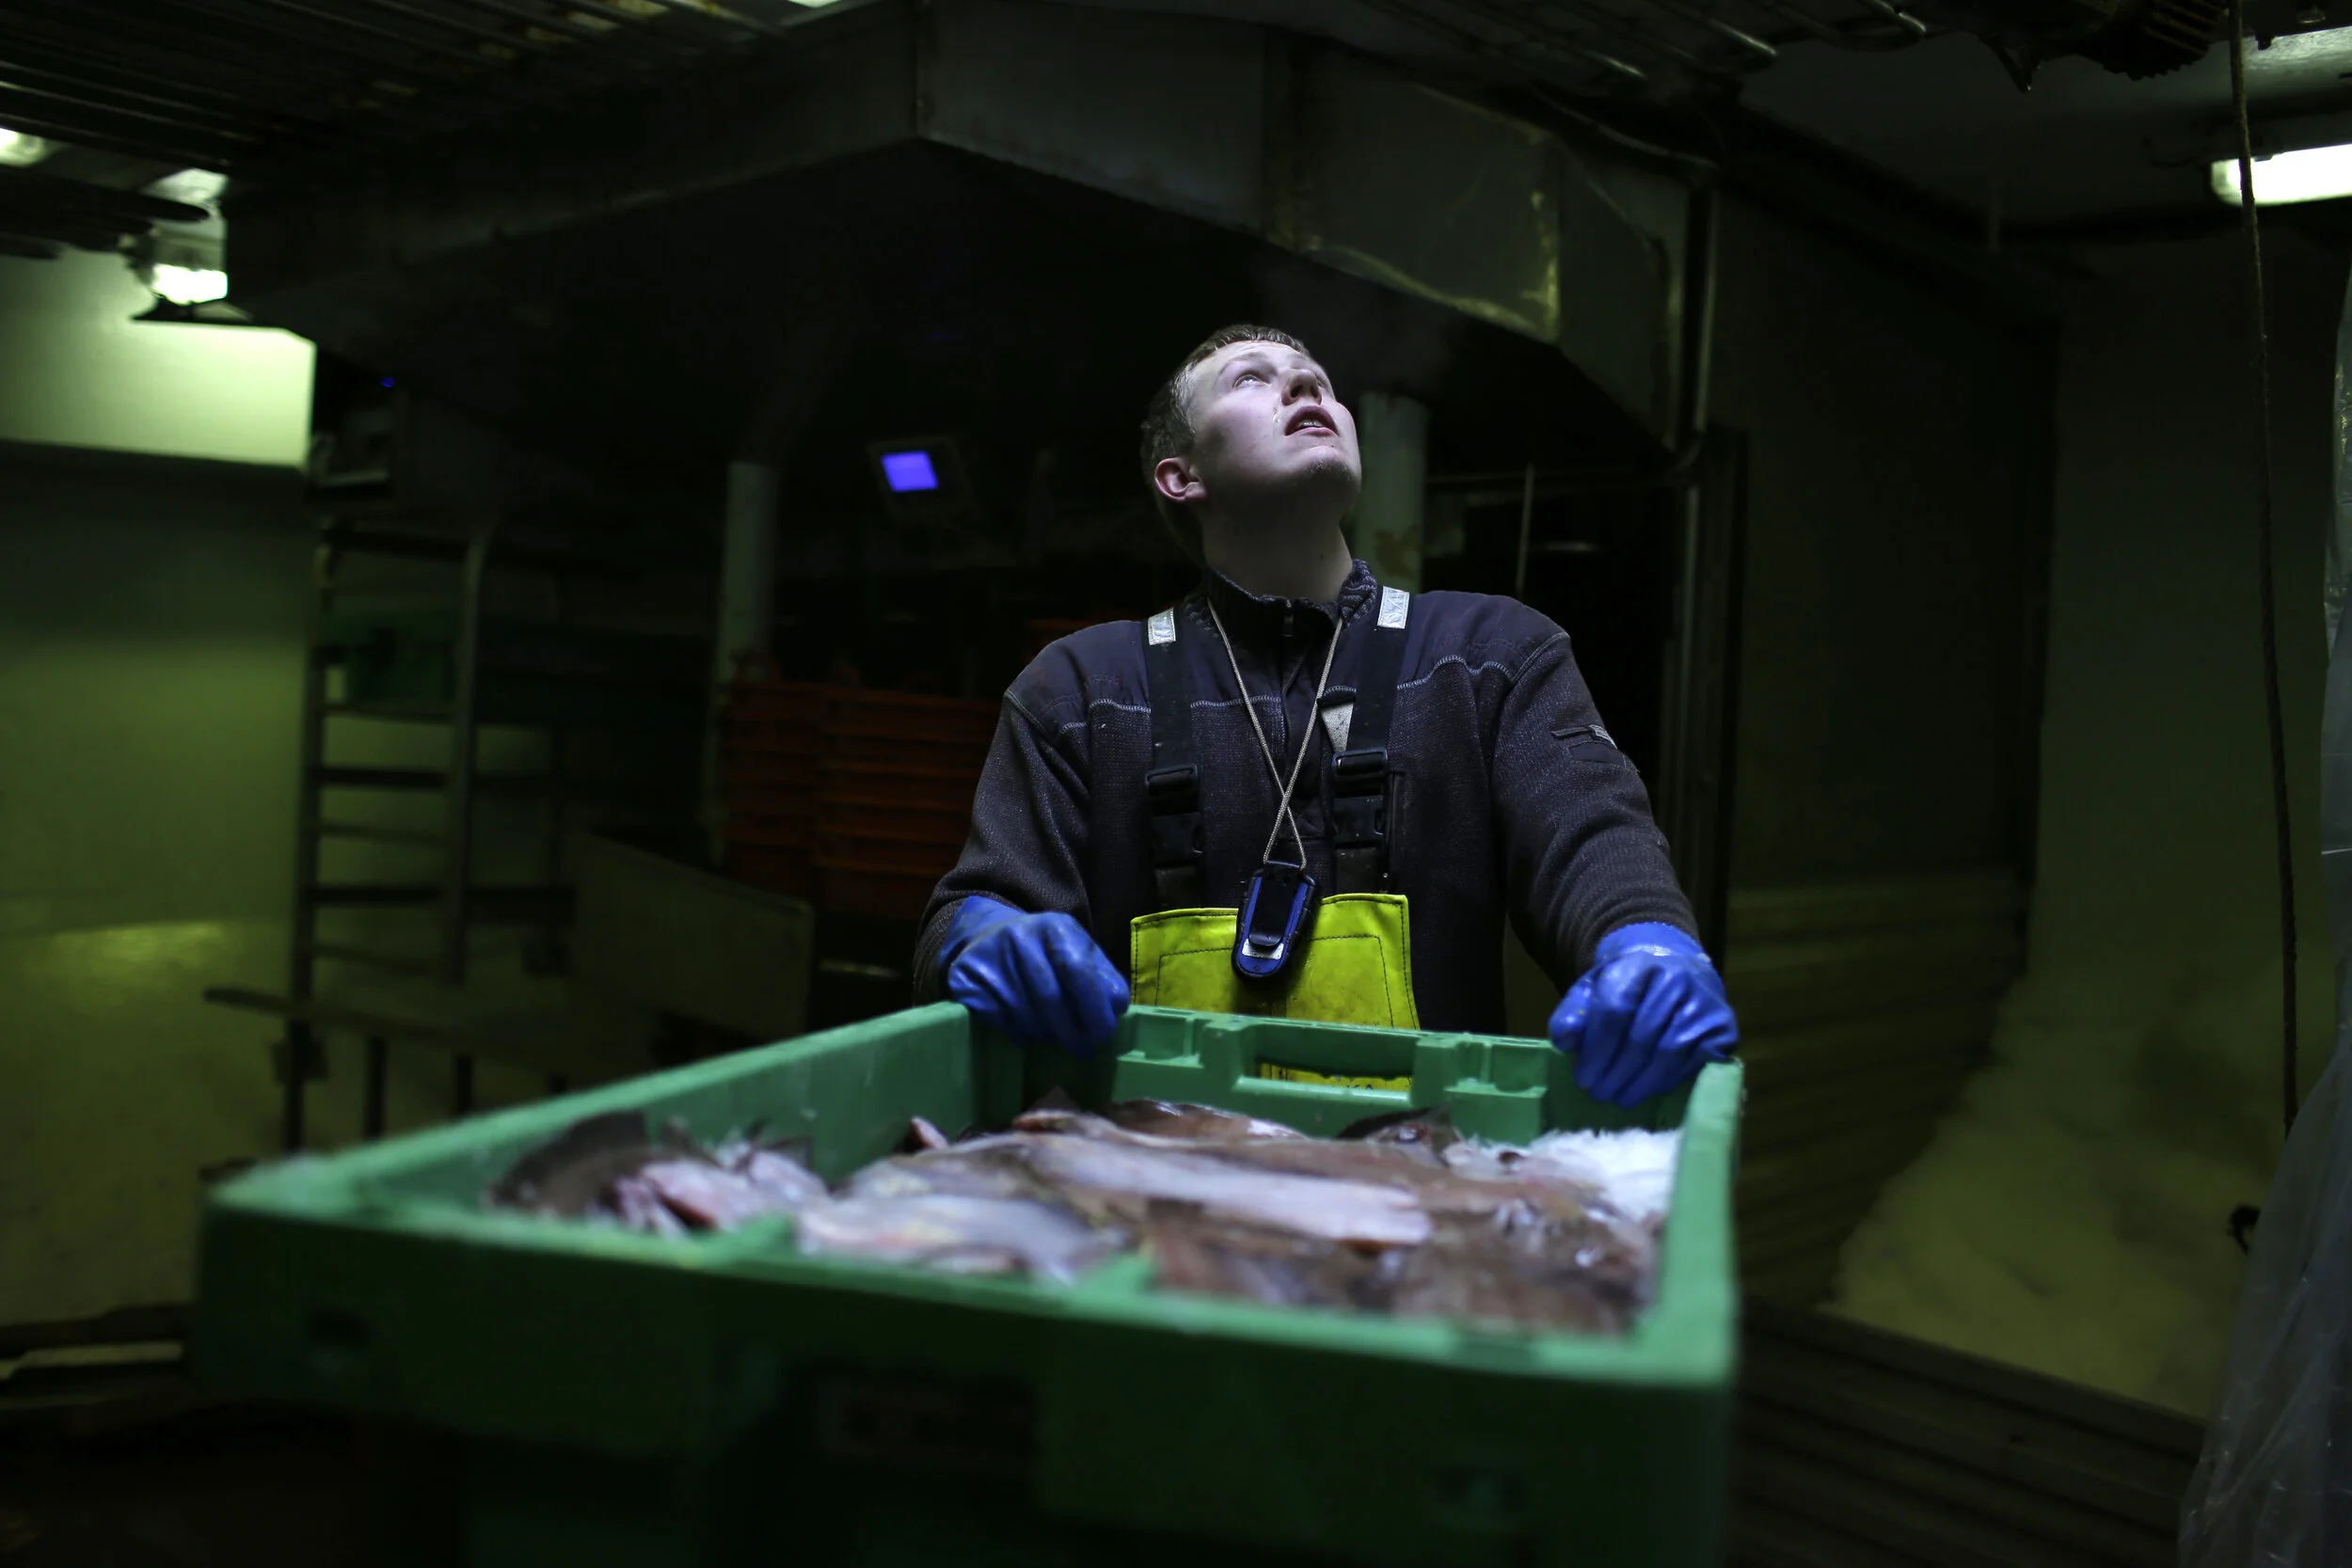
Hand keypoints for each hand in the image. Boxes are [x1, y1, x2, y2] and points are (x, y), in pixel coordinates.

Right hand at [941, 896, 1129, 1056]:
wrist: (988, 937)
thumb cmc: (1045, 953)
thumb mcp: (1076, 951)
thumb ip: (1101, 977)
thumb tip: (1115, 1009)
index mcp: (1054, 927)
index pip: (1078, 970)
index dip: (1093, 1006)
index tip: (1103, 1034)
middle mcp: (1018, 936)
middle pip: (1050, 997)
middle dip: (1071, 1031)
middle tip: (1084, 1050)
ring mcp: (989, 957)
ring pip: (1025, 1013)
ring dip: (1046, 1034)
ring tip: (1056, 1038)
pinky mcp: (966, 979)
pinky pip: (1001, 1020)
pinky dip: (1021, 1033)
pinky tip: (1029, 1033)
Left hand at [1549, 923, 1737, 1106]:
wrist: (1674, 967)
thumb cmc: (1628, 985)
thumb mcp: (1593, 989)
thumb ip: (1573, 1013)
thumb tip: (1566, 1042)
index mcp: (1639, 965)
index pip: (1615, 1011)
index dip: (1597, 1051)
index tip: (1583, 1078)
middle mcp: (1678, 980)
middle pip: (1641, 1038)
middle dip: (1616, 1074)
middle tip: (1598, 1094)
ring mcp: (1705, 1004)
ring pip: (1668, 1054)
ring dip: (1641, 1084)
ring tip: (1620, 1097)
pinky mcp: (1724, 1027)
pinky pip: (1694, 1063)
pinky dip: (1668, 1081)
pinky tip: (1649, 1089)